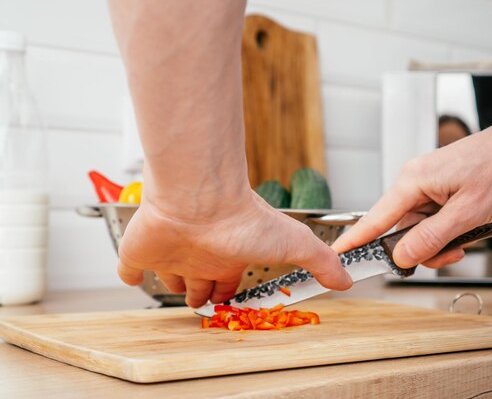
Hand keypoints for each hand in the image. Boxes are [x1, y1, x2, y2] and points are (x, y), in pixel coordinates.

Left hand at [118, 190, 351, 307]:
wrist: (201, 199)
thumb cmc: (243, 219)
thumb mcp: (292, 243)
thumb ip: (320, 261)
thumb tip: (348, 279)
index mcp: (229, 255)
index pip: (228, 282)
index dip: (228, 295)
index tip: (230, 304)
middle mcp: (200, 254)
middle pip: (200, 282)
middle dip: (202, 295)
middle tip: (203, 306)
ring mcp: (170, 252)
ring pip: (169, 275)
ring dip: (170, 284)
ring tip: (173, 292)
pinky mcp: (141, 250)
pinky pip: (130, 266)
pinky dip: (129, 273)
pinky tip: (130, 276)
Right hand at [332, 115, 491, 268]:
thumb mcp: (469, 212)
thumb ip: (432, 237)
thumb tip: (402, 256)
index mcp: (412, 181)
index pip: (374, 218)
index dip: (356, 241)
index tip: (338, 256)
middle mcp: (416, 181)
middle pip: (401, 229)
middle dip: (423, 248)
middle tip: (450, 254)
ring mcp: (430, 185)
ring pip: (421, 226)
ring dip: (441, 241)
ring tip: (469, 238)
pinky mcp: (443, 189)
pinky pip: (435, 218)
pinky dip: (449, 230)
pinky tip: (470, 228)